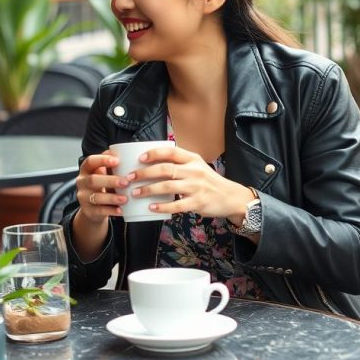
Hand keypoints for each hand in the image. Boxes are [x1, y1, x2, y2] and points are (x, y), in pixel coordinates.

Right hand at [75, 150, 129, 224]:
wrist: (92, 208)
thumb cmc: (101, 186)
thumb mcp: (103, 174)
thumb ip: (110, 164)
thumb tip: (124, 151)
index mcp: (86, 170)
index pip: (90, 161)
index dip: (102, 160)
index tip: (117, 161)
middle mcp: (82, 182)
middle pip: (93, 180)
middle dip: (110, 180)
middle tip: (126, 182)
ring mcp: (83, 197)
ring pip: (96, 197)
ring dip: (112, 197)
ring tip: (125, 198)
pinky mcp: (88, 211)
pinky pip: (99, 211)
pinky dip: (111, 210)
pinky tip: (121, 210)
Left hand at [127, 145, 252, 220]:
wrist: (230, 197)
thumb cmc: (208, 181)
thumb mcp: (197, 166)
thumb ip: (179, 163)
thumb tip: (151, 162)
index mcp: (192, 159)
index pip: (171, 151)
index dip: (154, 153)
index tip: (139, 158)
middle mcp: (194, 171)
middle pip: (165, 169)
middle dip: (144, 173)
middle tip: (129, 177)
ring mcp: (196, 187)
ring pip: (167, 186)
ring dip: (148, 189)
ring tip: (135, 193)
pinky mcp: (197, 203)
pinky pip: (176, 205)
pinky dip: (162, 207)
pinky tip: (151, 207)